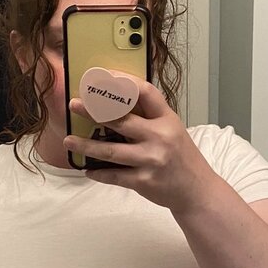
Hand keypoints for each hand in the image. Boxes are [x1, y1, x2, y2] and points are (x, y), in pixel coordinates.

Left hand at [64, 78, 218, 215]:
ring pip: (111, 151)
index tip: (103, 77)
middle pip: (121, 120)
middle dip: (93, 111)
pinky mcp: (144, 181)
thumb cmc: (181, 157)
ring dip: (86, 146)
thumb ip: (149, 118)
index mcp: (167, 119)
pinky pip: (115, 175)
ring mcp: (151, 160)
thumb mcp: (172, 130)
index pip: (144, 92)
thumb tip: (115, 103)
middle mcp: (160, 137)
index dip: (122, 82)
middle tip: (74, 105)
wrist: (198, 191)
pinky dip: (99, 173)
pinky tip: (87, 169)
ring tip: (69, 141)